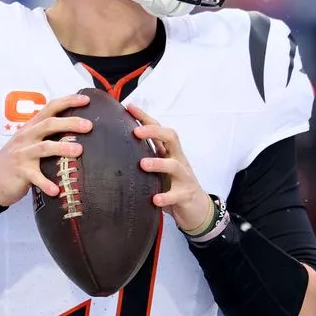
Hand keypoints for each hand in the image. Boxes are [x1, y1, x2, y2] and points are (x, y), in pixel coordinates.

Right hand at [0, 93, 92, 205]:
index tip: (85, 100)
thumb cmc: (17, 158)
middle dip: (69, 123)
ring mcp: (22, 154)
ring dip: (62, 148)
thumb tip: (76, 128)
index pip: (50, 108)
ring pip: (44, 147)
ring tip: (79, 151)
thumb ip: (47, 133)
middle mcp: (27, 137)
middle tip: (88, 126)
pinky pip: (35, 177)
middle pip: (48, 125)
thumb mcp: (29, 140)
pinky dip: (46, 183)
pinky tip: (57, 190)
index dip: (67, 102)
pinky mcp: (20, 172)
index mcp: (31, 127)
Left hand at [128, 105, 213, 233]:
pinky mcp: (185, 195)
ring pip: (174, 166)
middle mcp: (178, 160)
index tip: (129, 107)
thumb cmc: (174, 184)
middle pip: (171, 138)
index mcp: (170, 152)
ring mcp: (183, 177)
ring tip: (143, 164)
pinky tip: (155, 199)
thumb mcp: (161, 168)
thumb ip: (147, 157)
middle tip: (136, 132)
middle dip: (154, 132)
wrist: (197, 207)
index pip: (159, 129)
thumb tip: (118, 147)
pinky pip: (176, 195)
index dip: (145, 117)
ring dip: (158, 163)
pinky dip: (166, 197)